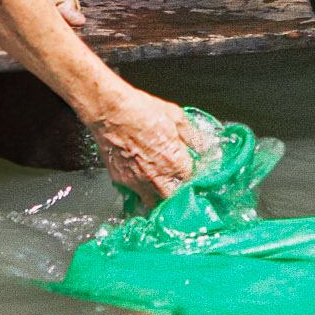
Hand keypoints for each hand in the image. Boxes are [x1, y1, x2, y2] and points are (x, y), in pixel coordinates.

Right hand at [88, 85, 215, 202]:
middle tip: (180, 189)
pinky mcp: (121, 180)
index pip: (192, 182)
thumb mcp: (176, 117)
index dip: (196, 179)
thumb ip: (193, 136)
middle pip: (173, 200)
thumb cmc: (140, 111)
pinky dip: (140, 189)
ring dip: (159, 199)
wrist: (109, 111)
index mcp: (174, 162)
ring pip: (153, 203)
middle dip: (178, 196)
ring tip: (162, 191)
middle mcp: (156, 177)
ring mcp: (137, 181)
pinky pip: (134, 192)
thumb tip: (205, 146)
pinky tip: (142, 180)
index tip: (196, 176)